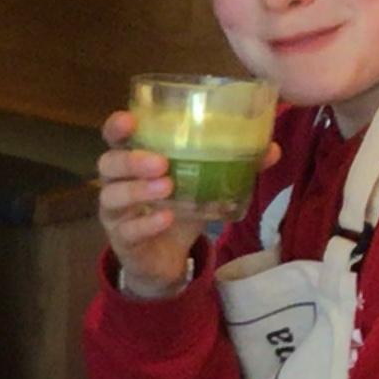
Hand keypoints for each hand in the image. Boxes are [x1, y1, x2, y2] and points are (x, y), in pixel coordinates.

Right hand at [98, 111, 275, 298]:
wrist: (167, 259)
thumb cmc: (178, 210)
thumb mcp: (205, 186)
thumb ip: (232, 166)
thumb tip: (272, 148)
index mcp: (133, 162)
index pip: (114, 137)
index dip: (117, 126)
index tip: (130, 120)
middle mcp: (116, 183)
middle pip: (107, 164)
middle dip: (131, 159)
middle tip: (162, 161)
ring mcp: (115, 214)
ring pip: (112, 197)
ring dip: (138, 190)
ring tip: (167, 187)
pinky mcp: (122, 241)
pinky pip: (128, 230)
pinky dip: (148, 223)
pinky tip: (167, 218)